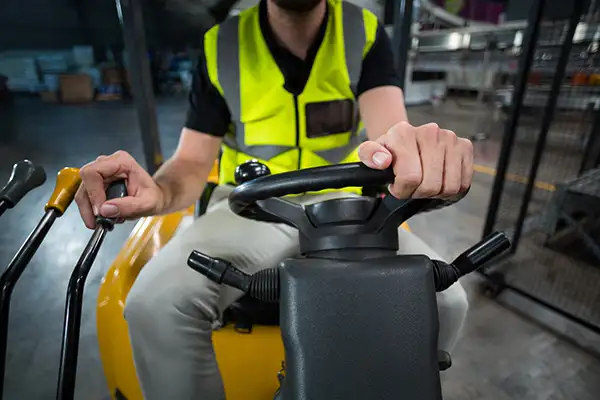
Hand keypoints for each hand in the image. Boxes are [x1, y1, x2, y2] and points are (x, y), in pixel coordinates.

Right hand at [75, 151, 163, 228]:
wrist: (154, 197)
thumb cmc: (152, 196)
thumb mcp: (147, 204)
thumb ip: (129, 206)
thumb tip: (105, 210)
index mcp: (122, 161)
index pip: (94, 172)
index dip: (93, 193)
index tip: (100, 211)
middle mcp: (108, 163)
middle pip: (85, 181)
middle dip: (88, 204)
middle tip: (96, 221)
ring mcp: (101, 171)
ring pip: (82, 190)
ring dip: (88, 209)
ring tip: (100, 222)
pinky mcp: (97, 182)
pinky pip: (86, 195)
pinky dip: (90, 209)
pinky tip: (100, 217)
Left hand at [358, 122, 472, 198]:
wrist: (407, 139)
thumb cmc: (391, 151)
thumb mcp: (372, 153)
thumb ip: (369, 155)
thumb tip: (383, 160)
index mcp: (404, 133)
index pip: (410, 177)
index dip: (403, 190)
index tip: (397, 186)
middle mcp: (430, 132)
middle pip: (431, 185)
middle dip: (419, 193)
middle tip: (412, 186)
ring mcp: (450, 138)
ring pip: (449, 186)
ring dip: (436, 193)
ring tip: (425, 183)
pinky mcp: (465, 147)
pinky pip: (464, 182)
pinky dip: (452, 189)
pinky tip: (440, 180)